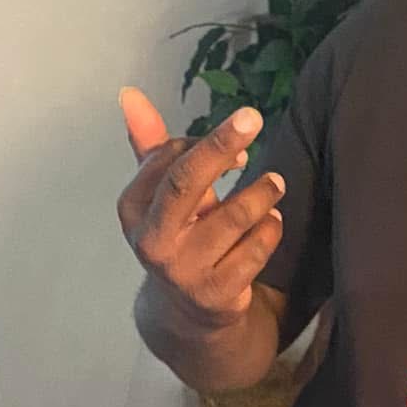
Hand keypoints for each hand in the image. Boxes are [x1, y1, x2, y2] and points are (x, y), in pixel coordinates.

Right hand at [117, 87, 284, 327]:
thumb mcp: (161, 195)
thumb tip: (129, 94)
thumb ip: (151, 145)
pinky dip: (270, 229)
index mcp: (133, 209)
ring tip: (276, 184)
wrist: (187, 312)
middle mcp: (152, 241)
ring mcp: (184, 271)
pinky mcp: (217, 294)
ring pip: (234, 217)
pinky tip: (272, 220)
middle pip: (187, 181)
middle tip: (253, 118)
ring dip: (262, 192)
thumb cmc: (178, 236)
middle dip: (221, 145)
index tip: (239, 135)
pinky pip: (255, 250)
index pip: (170, 159)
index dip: (208, 143)